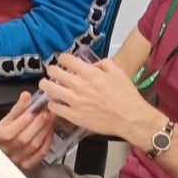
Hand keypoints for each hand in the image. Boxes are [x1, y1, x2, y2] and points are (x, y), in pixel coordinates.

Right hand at [0, 96, 56, 170]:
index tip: (30, 113)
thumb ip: (18, 107)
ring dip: (45, 130)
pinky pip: (40, 153)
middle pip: (23, 139)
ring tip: (50, 119)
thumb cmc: (5, 131)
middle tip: (46, 113)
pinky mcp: (28, 163)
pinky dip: (47, 141)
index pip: (9, 133)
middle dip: (37, 124)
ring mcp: (18, 158)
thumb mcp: (8, 118)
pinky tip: (50, 130)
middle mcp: (7, 149)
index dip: (21, 123)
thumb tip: (26, 96)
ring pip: (34, 146)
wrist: (6, 146)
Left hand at [37, 53, 162, 146]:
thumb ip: (103, 63)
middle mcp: (79, 85)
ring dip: (46, 85)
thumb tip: (92, 64)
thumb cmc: (126, 96)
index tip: (63, 62)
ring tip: (47, 85)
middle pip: (53, 71)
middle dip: (52, 70)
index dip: (63, 59)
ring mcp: (74, 101)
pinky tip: (56, 103)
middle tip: (54, 73)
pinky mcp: (74, 116)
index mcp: (89, 73)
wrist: (131, 119)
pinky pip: (54, 108)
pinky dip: (52, 104)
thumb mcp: (117, 72)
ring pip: (49, 88)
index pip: (65, 59)